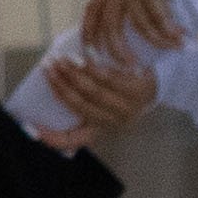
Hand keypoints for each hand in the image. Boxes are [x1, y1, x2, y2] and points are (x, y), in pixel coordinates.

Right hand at [31, 47, 154, 146]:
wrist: (164, 81)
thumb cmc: (124, 91)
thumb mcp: (104, 104)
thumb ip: (83, 101)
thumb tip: (54, 85)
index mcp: (102, 129)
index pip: (74, 140)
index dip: (54, 138)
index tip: (34, 128)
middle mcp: (114, 122)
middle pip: (80, 105)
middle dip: (60, 85)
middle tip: (48, 68)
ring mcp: (128, 107)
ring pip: (93, 91)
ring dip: (73, 74)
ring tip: (60, 59)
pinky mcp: (139, 90)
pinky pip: (110, 78)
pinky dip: (93, 68)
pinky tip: (82, 57)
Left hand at [77, 0, 187, 61]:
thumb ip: (119, 9)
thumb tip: (117, 37)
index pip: (90, 21)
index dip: (90, 40)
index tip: (92, 58)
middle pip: (110, 29)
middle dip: (118, 51)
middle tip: (130, 66)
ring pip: (140, 25)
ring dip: (157, 41)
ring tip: (173, 48)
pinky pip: (159, 16)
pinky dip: (169, 29)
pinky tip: (178, 36)